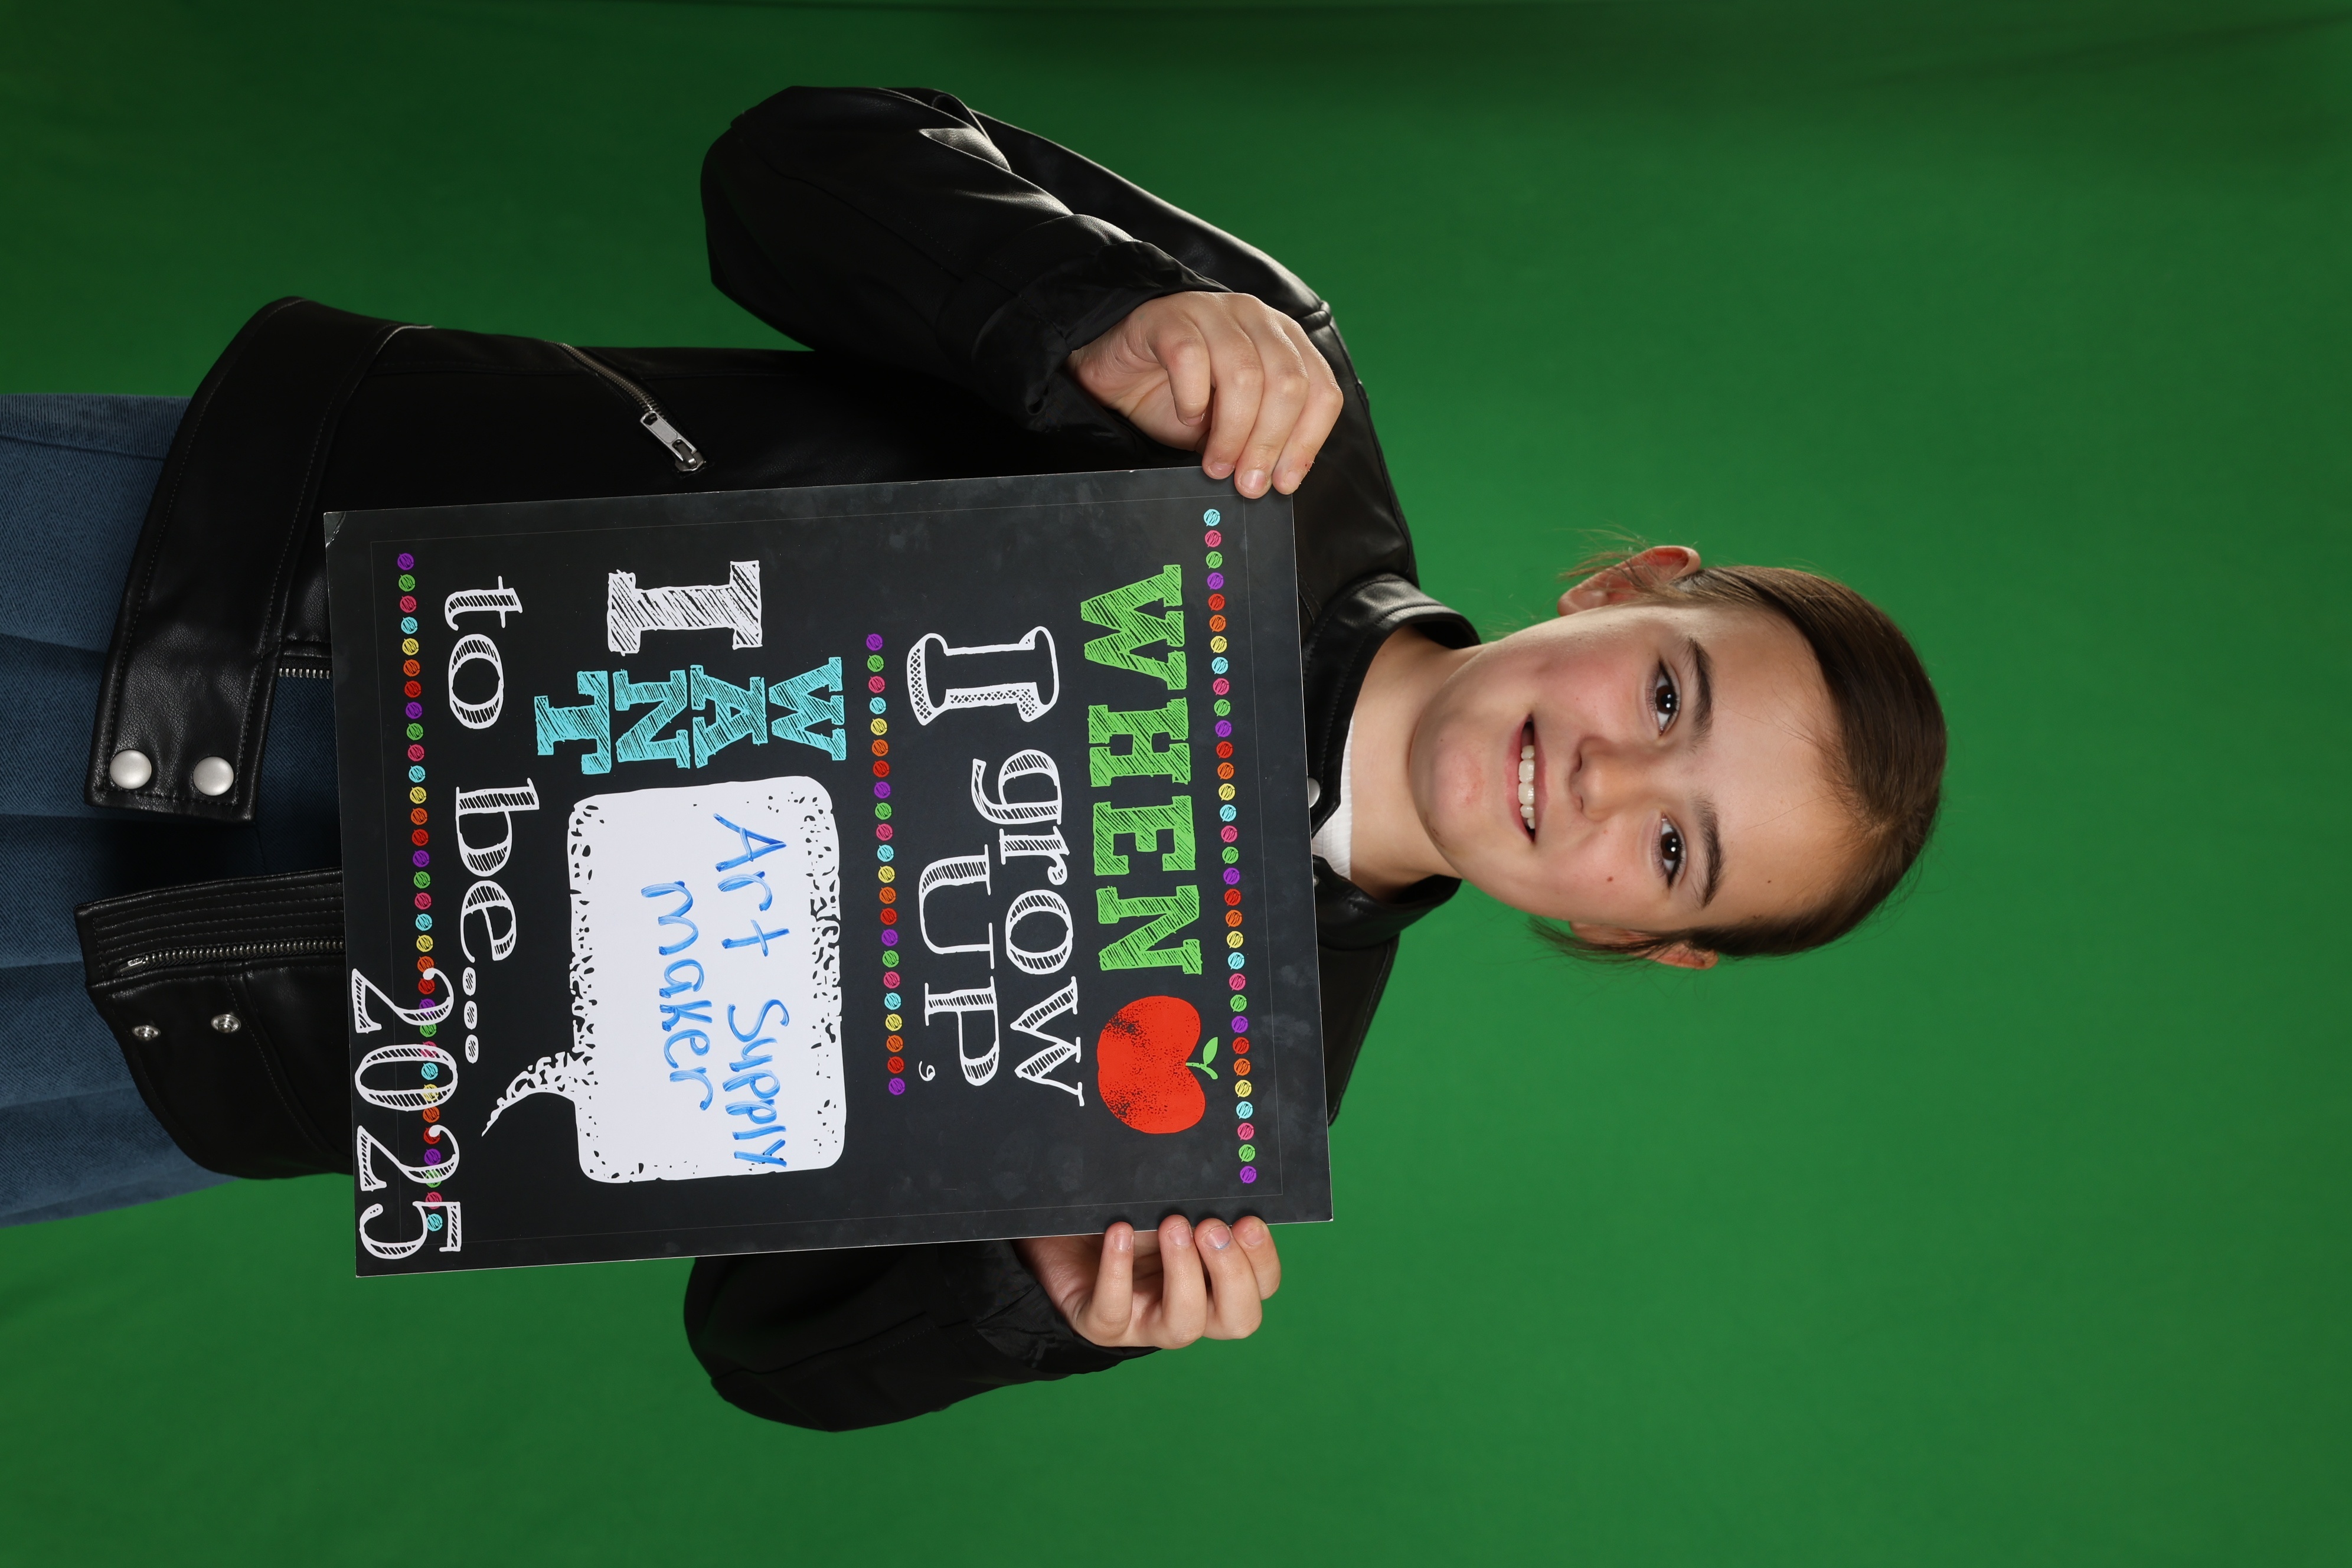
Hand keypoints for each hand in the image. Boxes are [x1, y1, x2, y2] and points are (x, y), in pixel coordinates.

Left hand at [1014, 1215, 1281, 1347]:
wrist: (1061, 1234)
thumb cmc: (1126, 1214)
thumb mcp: (1164, 1202)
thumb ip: (1192, 1198)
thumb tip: (1218, 1174)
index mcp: (1215, 1280)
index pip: (1261, 1285)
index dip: (1262, 1259)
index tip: (1248, 1219)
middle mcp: (1189, 1308)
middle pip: (1237, 1318)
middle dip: (1232, 1272)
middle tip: (1211, 1227)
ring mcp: (1146, 1322)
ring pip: (1184, 1326)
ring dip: (1184, 1274)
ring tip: (1171, 1225)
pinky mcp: (1101, 1325)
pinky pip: (1114, 1310)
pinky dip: (1117, 1270)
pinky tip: (1119, 1231)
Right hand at [1067, 292, 1343, 498]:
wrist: (1116, 374)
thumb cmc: (1177, 397)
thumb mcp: (1229, 427)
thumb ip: (1259, 442)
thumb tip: (1277, 480)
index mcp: (1284, 341)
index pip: (1321, 389)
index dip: (1307, 442)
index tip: (1283, 482)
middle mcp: (1256, 318)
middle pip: (1288, 383)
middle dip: (1269, 443)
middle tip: (1246, 482)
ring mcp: (1214, 311)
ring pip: (1245, 374)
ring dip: (1233, 432)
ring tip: (1215, 464)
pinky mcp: (1169, 316)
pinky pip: (1191, 358)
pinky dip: (1192, 399)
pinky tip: (1187, 416)